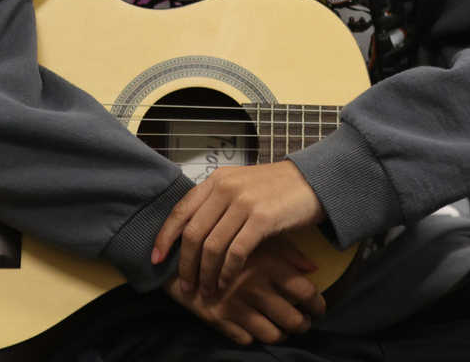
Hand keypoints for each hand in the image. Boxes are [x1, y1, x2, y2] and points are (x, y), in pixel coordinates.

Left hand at [153, 160, 326, 296]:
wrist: (313, 182)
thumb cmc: (276, 189)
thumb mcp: (241, 187)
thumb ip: (216, 202)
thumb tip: (189, 233)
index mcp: (218, 180)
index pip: (181, 211)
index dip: (164, 238)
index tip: (156, 260)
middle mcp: (227, 188)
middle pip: (193, 234)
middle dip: (185, 264)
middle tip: (186, 285)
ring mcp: (244, 202)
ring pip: (212, 246)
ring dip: (206, 273)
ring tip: (206, 290)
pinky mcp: (261, 218)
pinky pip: (235, 252)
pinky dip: (227, 272)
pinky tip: (226, 282)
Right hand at [164, 236, 325, 345]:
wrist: (183, 250)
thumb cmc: (227, 240)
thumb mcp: (258, 238)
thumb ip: (288, 251)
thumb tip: (313, 267)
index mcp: (268, 263)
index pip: (304, 292)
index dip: (318, 303)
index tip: (320, 307)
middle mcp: (254, 286)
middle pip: (293, 319)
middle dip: (304, 324)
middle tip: (306, 321)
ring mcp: (236, 305)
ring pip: (272, 334)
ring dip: (283, 333)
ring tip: (286, 327)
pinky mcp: (218, 320)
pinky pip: (247, 339)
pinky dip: (257, 336)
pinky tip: (260, 326)